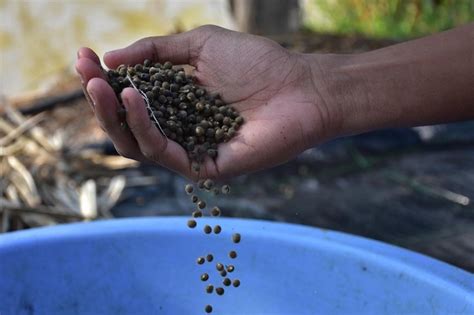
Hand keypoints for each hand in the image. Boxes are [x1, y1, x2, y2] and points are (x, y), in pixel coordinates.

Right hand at [75, 25, 333, 179]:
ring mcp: (190, 149)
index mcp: (176, 102)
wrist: (300, 87)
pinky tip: (135, 99)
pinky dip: (146, 127)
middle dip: (100, 101)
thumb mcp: (201, 45)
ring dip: (115, 115)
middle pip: (126, 125)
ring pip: (137, 143)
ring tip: (104, 86)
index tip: (83, 58)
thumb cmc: (258, 63)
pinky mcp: (205, 166)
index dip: (103, 80)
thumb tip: (111, 57)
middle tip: (87, 75)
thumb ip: (157, 51)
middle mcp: (178, 128)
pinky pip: (165, 153)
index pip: (129, 99)